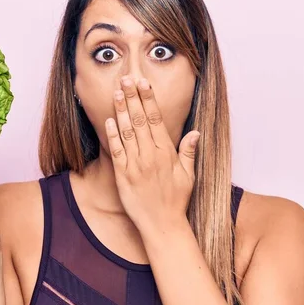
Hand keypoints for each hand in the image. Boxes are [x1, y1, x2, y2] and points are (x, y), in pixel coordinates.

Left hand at [105, 76, 199, 231]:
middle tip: (126, 79)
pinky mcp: (123, 176)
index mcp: (166, 153)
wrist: (162, 225)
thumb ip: (188, 152)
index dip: (149, 99)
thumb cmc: (176, 200)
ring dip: (121, 111)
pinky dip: (112, 135)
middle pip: (140, 120)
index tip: (144, 83)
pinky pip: (116, 151)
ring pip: (127, 132)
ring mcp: (135, 165)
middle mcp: (150, 155)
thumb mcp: (188, 176)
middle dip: (132, 98)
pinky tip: (109, 121)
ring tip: (117, 92)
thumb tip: (194, 132)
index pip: (156, 119)